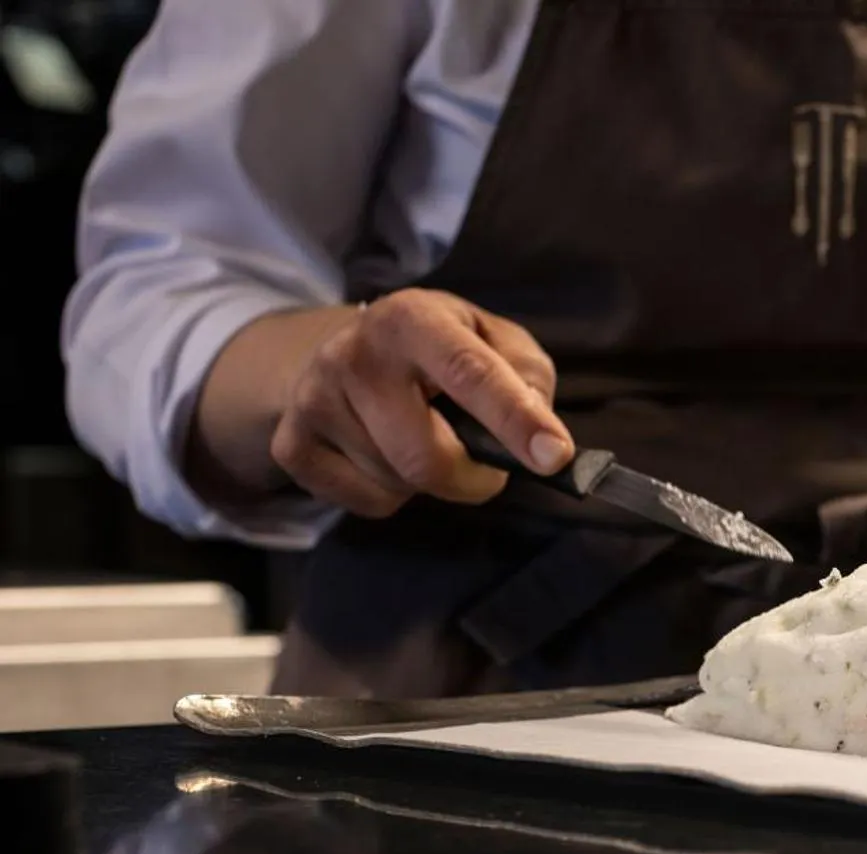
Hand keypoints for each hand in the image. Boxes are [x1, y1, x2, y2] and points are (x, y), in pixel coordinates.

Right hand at [267, 289, 574, 517]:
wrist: (350, 351)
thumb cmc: (444, 350)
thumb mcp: (495, 340)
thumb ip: (527, 376)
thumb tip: (538, 435)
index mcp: (412, 318)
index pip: (470, 373)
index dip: (515, 419)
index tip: (554, 457)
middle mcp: (353, 354)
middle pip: (427, 458)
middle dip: (475, 478)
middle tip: (488, 464)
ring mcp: (313, 400)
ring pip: (400, 484)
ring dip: (433, 481)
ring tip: (425, 437)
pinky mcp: (293, 445)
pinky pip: (369, 502)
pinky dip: (395, 494)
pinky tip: (389, 453)